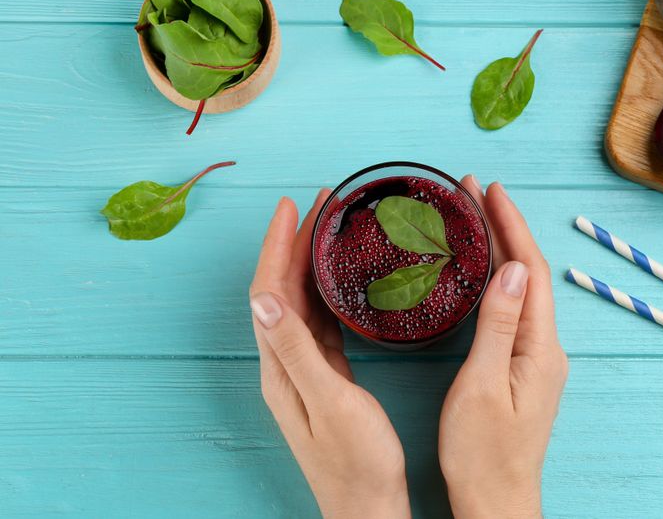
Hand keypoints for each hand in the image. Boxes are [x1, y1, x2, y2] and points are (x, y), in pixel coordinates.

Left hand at [249, 191, 410, 518]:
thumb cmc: (356, 460)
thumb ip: (296, 350)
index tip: (294, 206)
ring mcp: (305, 372)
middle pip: (282, 291)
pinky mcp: (327, 379)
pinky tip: (343, 279)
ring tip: (330, 227)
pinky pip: (320, 321)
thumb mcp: (329, 401)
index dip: (278, 246)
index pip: (269, 292)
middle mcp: (286, 365)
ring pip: (300, 303)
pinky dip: (327, 291)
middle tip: (321, 203)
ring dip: (309, 262)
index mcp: (281, 367)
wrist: (369, 505)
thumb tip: (263, 298)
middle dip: (294, 243)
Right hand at [439, 178, 568, 518]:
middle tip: (474, 190)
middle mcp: (545, 348)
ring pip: (522, 288)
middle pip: (529, 272)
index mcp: (540, 348)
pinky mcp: (522, 369)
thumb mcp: (483, 385)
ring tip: (474, 216)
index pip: (532, 269)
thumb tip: (515, 267)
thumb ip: (498, 324)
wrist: (496, 501)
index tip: (490, 189)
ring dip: (501, 249)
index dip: (511, 225)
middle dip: (504, 227)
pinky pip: (513, 308)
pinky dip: (497, 278)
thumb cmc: (483, 454)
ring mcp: (535, 358)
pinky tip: (480, 270)